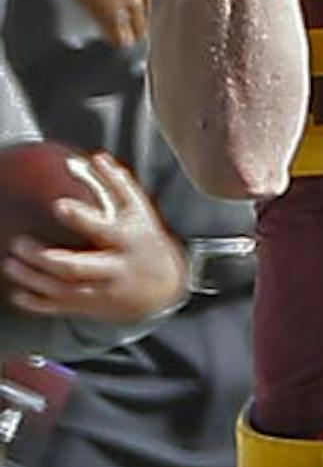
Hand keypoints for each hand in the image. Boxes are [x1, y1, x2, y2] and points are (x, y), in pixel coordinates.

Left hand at [4, 151, 183, 325]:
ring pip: (62, 289)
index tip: (58, 205)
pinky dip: (36, 303)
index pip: (104, 229)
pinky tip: (17, 292)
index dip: (81, 218)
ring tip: (10, 263)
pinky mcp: (90, 306)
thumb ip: (120, 185)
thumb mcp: (141, 213)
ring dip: (32, 278)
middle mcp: (115, 268)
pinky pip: (59, 308)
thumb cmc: (146, 242)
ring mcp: (102, 291)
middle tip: (19, 242)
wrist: (164, 288)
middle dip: (45, 258)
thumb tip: (97, 158)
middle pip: (76, 267)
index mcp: (128, 241)